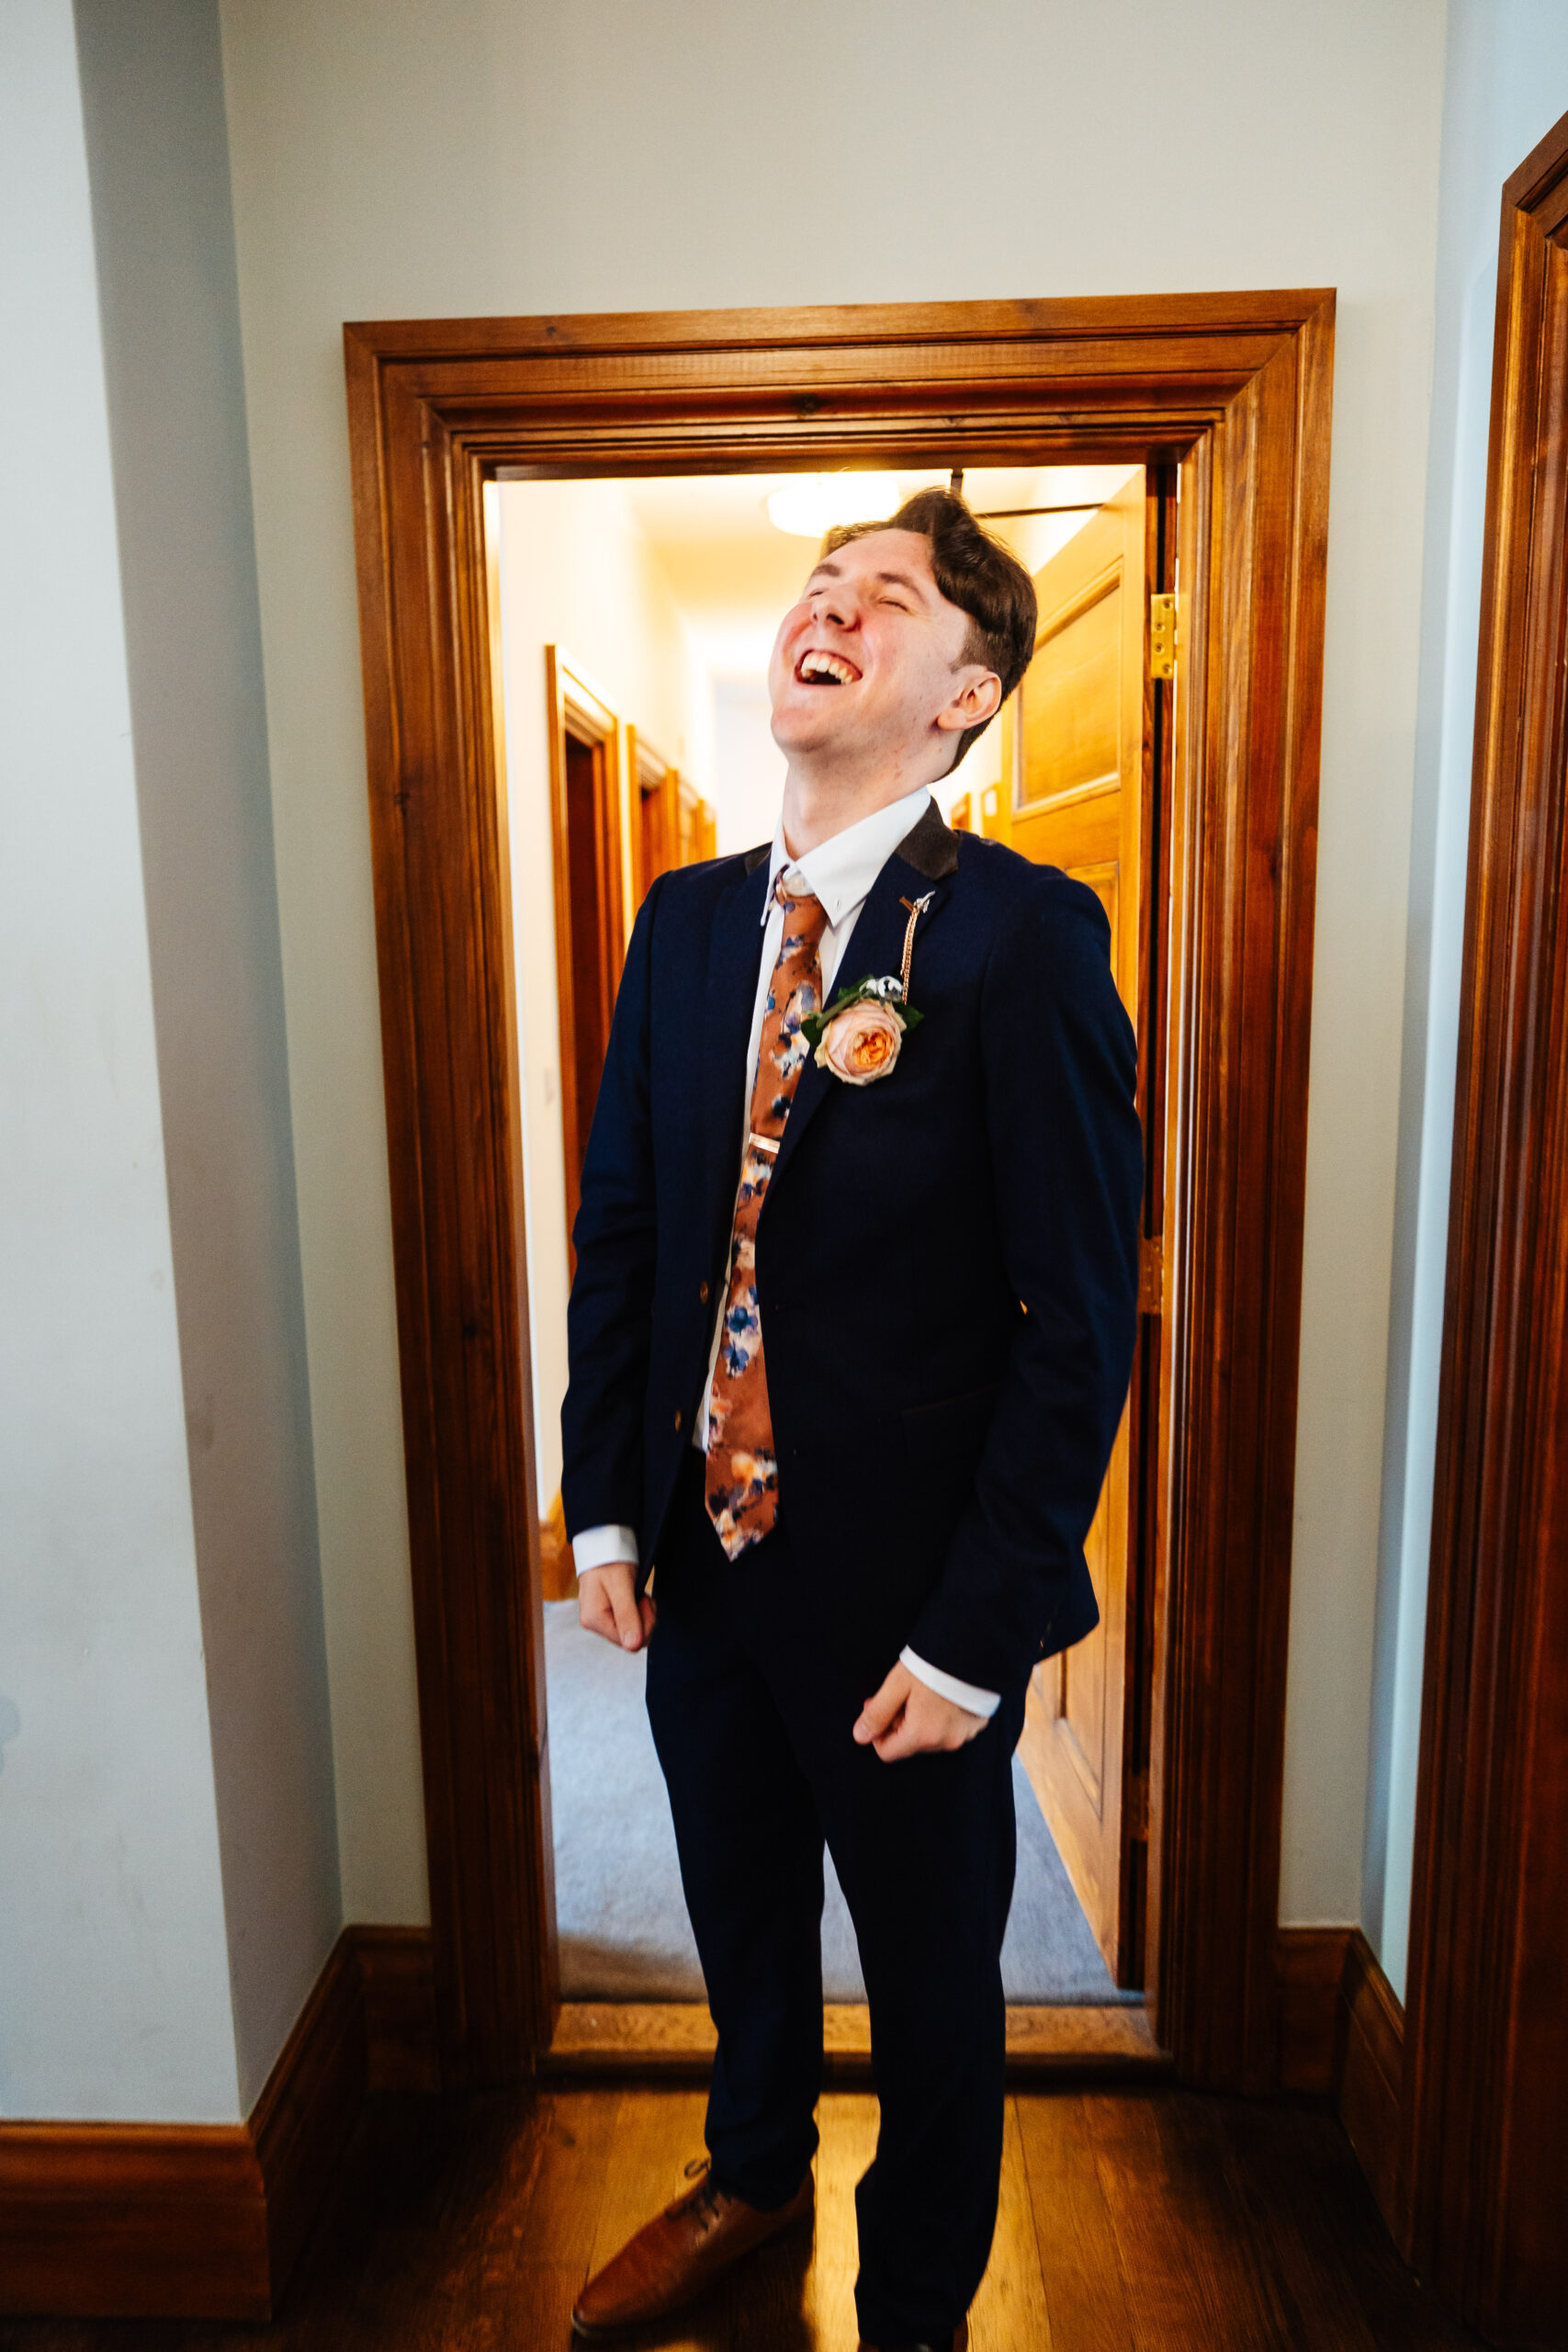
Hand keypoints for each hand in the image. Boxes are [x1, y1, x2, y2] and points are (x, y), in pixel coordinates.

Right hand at [577, 1560, 655, 1651]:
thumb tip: (633, 1646)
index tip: (643, 1601)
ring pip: (633, 1632)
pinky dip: (639, 1610)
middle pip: (631, 1639)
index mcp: (594, 1620)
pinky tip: (636, 1596)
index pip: (627, 1643)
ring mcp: (601, 1620)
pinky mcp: (608, 1615)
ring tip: (639, 1594)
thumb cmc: (610, 1561)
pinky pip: (630, 1623)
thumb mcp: (621, 1586)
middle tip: (643, 1597)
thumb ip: (627, 1616)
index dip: (643, 1625)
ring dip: (643, 1613)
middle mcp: (594, 1624)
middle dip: (645, 1619)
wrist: (604, 1545)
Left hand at [852, 1661, 987, 1760]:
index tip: (879, 1705)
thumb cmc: (933, 1664)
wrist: (971, 1647)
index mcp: (922, 1735)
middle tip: (900, 1695)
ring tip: (923, 1693)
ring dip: (920, 1721)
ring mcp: (964, 1735)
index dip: (877, 1730)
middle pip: (909, 1744)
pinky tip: (942, 1696)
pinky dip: (941, 1718)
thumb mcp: (896, 1685)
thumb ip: (877, 1713)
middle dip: (899, 1723)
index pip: (886, 1752)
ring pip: (929, 1738)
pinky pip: (950, 1730)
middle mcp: (945, 1742)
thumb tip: (860, 1736)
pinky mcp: (976, 1726)